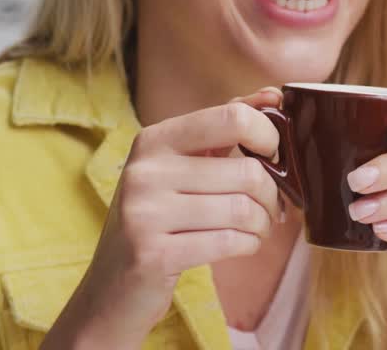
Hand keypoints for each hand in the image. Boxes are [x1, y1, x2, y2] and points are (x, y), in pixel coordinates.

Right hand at [44, 88, 282, 348]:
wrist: (112, 291)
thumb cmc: (161, 219)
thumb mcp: (184, 166)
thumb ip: (226, 128)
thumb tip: (274, 94)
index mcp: (154, 139)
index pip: (232, 117)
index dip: (268, 136)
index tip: (273, 155)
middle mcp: (144, 170)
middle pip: (247, 171)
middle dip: (272, 195)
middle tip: (271, 207)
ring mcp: (144, 213)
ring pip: (243, 209)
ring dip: (262, 224)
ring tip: (256, 228)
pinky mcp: (152, 254)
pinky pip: (230, 242)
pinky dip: (249, 245)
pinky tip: (243, 245)